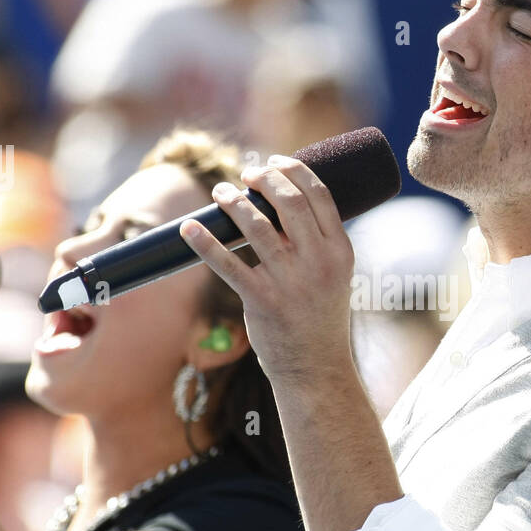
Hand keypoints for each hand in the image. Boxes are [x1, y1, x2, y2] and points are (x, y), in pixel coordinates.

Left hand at [180, 155, 355, 382]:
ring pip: (257, 227)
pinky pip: (228, 265)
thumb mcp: (333, 276)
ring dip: (233, 202)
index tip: (274, 161)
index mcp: (341, 252)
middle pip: (289, 203)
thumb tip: (280, 201)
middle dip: (263, 179)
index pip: (320, 195)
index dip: (294, 170)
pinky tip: (189, 227)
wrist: (316, 368)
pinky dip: (205, 242)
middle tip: (246, 174)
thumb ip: (316, 242)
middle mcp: (319, 263)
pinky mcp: (262, 302)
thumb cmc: (319, 317)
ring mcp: (291, 283)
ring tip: (220, 193)